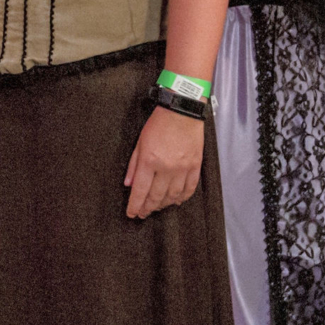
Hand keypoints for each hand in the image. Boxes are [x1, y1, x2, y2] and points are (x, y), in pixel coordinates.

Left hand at [125, 104, 204, 218]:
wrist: (182, 110)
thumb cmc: (159, 123)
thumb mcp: (140, 142)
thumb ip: (134, 165)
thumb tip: (129, 184)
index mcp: (149, 161)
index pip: (140, 191)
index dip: (135, 205)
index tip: (132, 213)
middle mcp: (166, 167)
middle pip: (156, 196)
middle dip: (148, 208)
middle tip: (143, 213)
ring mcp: (183, 168)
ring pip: (173, 195)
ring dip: (164, 204)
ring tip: (158, 207)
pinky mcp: (195, 166)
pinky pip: (190, 188)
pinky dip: (183, 197)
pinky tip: (176, 200)